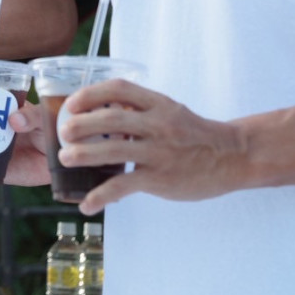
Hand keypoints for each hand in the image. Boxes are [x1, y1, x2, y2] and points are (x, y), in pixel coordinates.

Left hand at [56, 78, 247, 214]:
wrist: (232, 157)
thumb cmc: (194, 134)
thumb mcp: (171, 111)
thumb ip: (141, 110)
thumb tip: (101, 112)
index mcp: (159, 104)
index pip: (120, 89)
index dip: (92, 94)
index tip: (72, 103)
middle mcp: (159, 124)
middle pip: (111, 119)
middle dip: (81, 124)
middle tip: (62, 132)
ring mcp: (159, 152)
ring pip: (113, 152)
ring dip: (83, 155)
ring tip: (64, 159)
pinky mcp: (160, 179)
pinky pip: (124, 186)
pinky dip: (101, 196)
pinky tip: (87, 204)